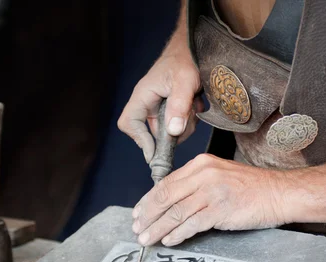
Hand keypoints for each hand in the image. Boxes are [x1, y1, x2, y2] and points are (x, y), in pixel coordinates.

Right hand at [117, 34, 203, 162]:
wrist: (196, 46)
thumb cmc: (186, 58)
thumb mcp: (185, 81)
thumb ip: (179, 105)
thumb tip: (173, 131)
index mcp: (143, 95)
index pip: (129, 123)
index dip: (140, 139)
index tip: (156, 151)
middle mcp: (148, 103)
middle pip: (153, 133)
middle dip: (173, 133)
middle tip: (189, 120)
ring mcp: (159, 107)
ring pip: (168, 131)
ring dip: (184, 125)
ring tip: (194, 106)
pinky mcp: (171, 109)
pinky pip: (178, 124)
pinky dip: (189, 119)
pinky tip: (196, 105)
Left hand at [131, 154, 286, 245]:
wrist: (279, 193)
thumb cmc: (251, 188)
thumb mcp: (219, 176)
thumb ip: (195, 185)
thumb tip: (170, 203)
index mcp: (200, 164)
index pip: (166, 183)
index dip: (148, 200)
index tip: (138, 213)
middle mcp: (204, 174)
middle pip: (166, 197)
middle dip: (147, 215)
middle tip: (137, 228)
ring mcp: (212, 191)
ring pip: (175, 212)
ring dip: (158, 228)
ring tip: (147, 239)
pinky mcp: (220, 209)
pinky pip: (192, 224)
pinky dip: (177, 234)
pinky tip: (169, 240)